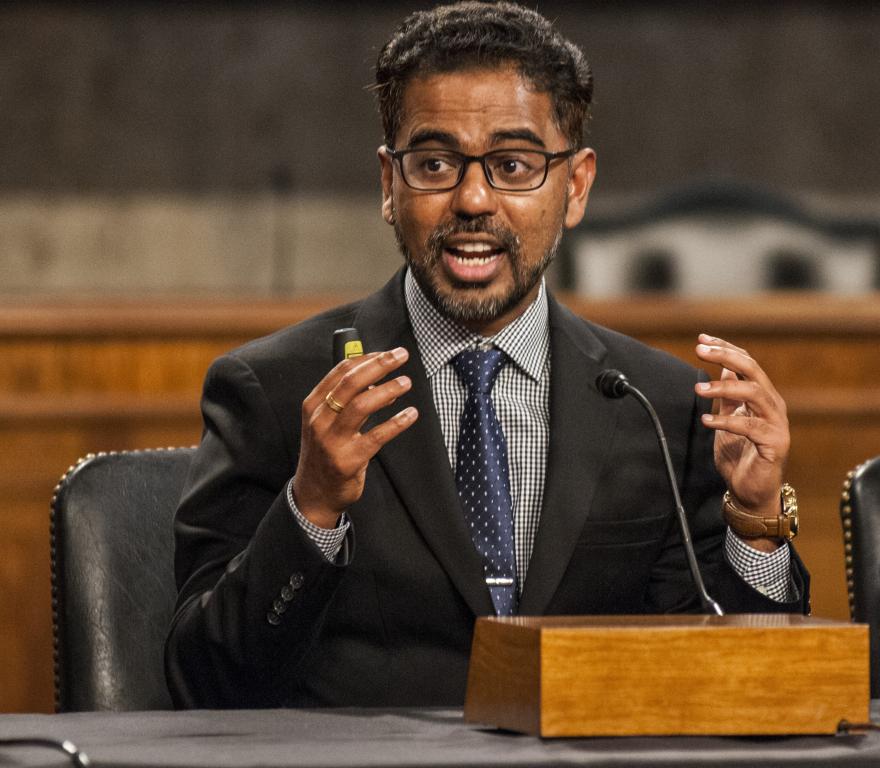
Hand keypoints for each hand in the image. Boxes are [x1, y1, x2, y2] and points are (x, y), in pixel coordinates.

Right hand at [293, 347, 418, 527]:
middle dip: (378, 365)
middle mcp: (320, 420)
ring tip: (406, 382)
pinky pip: (376, 436)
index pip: (340, 371)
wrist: (314, 494)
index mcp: (314, 405)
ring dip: (387, 390)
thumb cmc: (325, 453)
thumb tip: (378, 380)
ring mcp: (332, 440)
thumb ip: (348, 401)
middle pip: (350, 383)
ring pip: (361, 406)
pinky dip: (396, 423)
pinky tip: (410, 415)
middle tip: (400, 356)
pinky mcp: (348, 460)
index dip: (366, 358)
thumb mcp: (327, 423)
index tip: (387, 353)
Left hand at [694, 334, 789, 546]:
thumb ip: (727, 396)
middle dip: (726, 356)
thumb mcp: (728, 418)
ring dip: (724, 388)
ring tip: (698, 390)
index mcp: (761, 396)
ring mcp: (776, 424)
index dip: (725, 348)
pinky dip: (726, 422)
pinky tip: (706, 421)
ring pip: (755, 393)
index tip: (701, 339)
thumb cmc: (738, 454)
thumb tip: (722, 369)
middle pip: (753, 370)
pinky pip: (750, 426)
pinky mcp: (774, 443)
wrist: (750, 491)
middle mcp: (772, 405)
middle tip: (700, 350)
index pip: (746, 363)